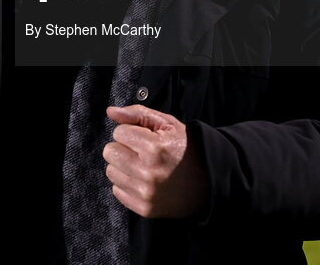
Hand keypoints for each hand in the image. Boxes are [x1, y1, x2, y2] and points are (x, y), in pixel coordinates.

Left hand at [102, 104, 208, 218]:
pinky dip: (127, 184)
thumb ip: (137, 114)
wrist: (209, 181)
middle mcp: (148, 172)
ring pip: (111, 171)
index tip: (144, 138)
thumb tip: (111, 112)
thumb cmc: (186, 148)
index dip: (131, 132)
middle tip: (141, 151)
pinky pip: (117, 191)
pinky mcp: (145, 208)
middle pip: (110, 152)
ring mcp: (146, 193)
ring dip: (123, 166)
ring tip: (143, 166)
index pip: (119, 132)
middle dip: (123, 148)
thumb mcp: (167, 124)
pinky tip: (143, 180)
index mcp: (154, 148)